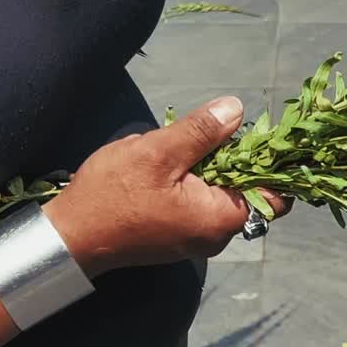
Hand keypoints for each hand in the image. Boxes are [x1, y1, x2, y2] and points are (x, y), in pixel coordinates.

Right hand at [44, 96, 290, 276]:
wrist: (71, 236)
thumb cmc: (112, 195)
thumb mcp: (157, 152)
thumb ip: (201, 132)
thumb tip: (236, 109)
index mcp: (220, 219)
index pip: (275, 197)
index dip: (276, 165)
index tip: (265, 136)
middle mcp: (216, 236)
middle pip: (248, 192)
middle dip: (237, 160)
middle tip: (215, 131)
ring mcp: (197, 238)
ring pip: (222, 194)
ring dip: (211, 167)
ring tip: (184, 145)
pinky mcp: (179, 235)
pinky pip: (201, 203)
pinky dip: (195, 181)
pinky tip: (172, 163)